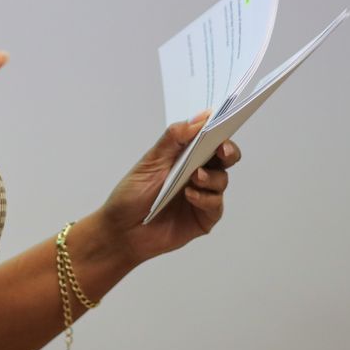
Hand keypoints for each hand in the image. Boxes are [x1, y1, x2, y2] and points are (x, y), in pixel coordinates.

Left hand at [93, 111, 240, 263]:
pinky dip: (205, 198)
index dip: (220, 130)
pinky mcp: (203, 218)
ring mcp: (202, 196)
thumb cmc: (132, 194)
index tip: (223, 123)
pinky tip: (190, 195)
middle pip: (225, 158)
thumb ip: (175, 138)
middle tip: (222, 150)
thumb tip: (200, 118)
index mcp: (186, 156)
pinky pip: (215, 205)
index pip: (210, 138)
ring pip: (222, 180)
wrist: (121, 230)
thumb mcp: (150, 161)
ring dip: (211, 176)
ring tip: (194, 177)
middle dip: (228, 151)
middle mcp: (198, 174)